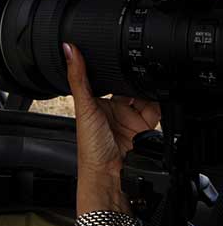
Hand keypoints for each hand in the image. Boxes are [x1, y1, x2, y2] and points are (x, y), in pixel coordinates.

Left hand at [64, 42, 160, 214]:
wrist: (109, 176)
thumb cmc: (89, 148)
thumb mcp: (83, 106)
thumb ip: (78, 77)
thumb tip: (68, 49)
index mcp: (94, 101)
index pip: (104, 77)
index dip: (109, 66)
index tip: (112, 49)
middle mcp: (112, 109)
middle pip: (126, 85)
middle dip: (131, 77)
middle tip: (131, 68)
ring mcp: (129, 118)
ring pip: (142, 95)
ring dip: (145, 89)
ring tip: (141, 84)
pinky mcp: (145, 127)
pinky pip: (155, 109)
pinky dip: (157, 102)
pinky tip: (153, 97)